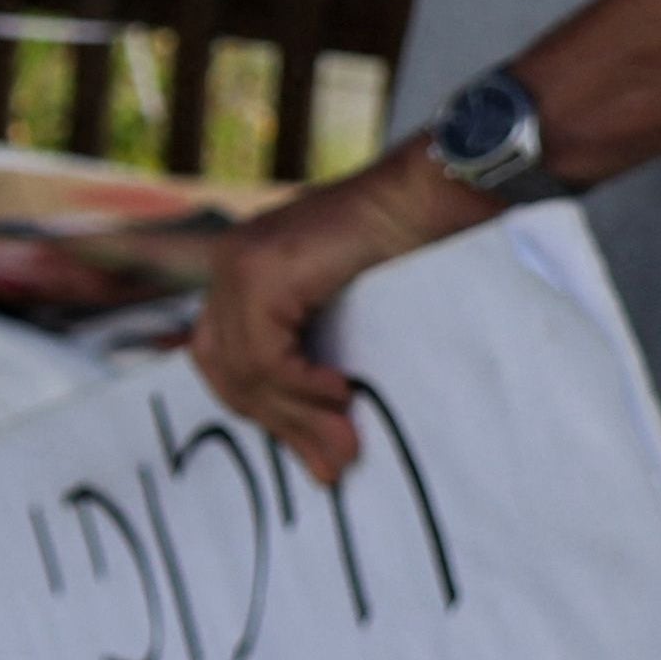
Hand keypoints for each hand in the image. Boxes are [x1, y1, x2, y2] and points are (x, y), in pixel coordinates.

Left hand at [189, 141, 490, 481]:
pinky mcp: (262, 271)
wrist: (436, 192)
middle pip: (224, 370)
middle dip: (279, 424)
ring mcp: (240, 264)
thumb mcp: (350, 315)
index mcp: (242, 274)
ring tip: (342, 440)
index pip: (224, 362)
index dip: (265, 412)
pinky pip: (263, 354)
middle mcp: (230, 266)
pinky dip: (297, 385)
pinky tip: (339, 394)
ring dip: (292, 414)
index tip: (314, 455)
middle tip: (330, 466)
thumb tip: (322, 458)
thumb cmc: (412, 248)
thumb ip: (317, 360)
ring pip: (242, 367)